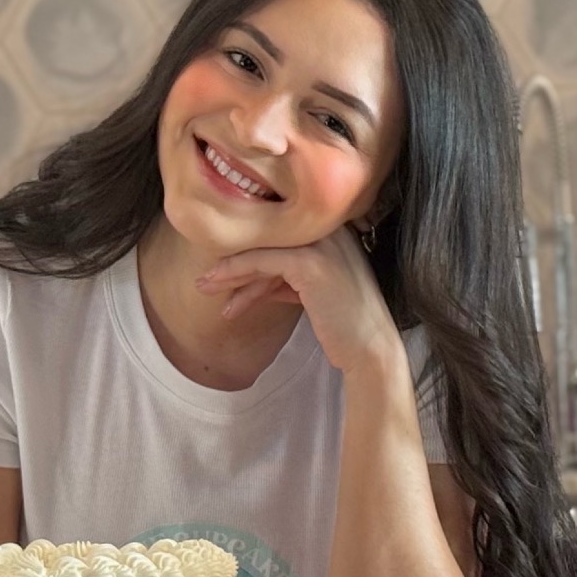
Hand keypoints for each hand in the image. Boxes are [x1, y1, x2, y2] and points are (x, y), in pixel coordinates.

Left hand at [194, 229, 404, 377]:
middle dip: (234, 260)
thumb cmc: (343, 324)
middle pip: (268, 239)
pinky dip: (240, 278)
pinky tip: (229, 302)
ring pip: (262, 250)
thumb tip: (253, 281)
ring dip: (230, 272)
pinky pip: (263, 263)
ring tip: (205, 288)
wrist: (371, 349)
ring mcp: (321, 242)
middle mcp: (329, 227)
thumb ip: (285, 278)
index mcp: (333, 229)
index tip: (224, 272)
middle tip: (206, 279)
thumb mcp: (310, 292)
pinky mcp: (311, 261)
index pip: (280, 235)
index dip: (250, 253)